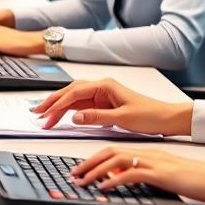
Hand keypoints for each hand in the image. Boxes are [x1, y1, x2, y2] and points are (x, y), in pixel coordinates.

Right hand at [31, 78, 192, 134]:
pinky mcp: (104, 105)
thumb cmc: (150, 115)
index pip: (75, 93)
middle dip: (52, 102)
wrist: (167, 118)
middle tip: (37, 112)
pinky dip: (69, 111)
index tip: (46, 113)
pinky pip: (82, 106)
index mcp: (105, 86)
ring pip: (74, 99)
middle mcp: (102, 88)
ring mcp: (102, 96)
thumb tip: (75, 116)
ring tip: (44, 116)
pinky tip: (61, 116)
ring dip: (59, 107)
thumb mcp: (123, 118)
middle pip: (70, 93)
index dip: (58, 104)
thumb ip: (97, 117)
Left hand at [70, 147, 204, 202]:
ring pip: (116, 161)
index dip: (94, 158)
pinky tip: (105, 188)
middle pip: (109, 152)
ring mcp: (153, 162)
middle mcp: (147, 153)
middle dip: (88, 163)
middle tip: (74, 174)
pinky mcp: (159, 174)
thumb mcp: (164, 175)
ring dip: (95, 171)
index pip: (114, 150)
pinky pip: (131, 174)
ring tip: (82, 182)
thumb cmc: (195, 177)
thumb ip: (145, 175)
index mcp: (147, 152)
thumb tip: (125, 181)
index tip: (81, 168)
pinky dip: (115, 180)